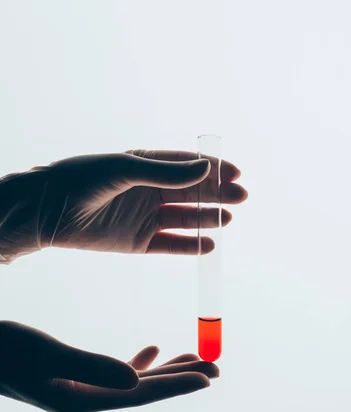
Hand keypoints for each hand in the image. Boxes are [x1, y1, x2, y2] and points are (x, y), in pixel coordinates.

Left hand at [0, 150, 246, 262]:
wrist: (48, 211)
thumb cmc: (83, 179)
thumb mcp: (126, 169)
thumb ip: (166, 172)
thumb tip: (205, 170)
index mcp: (146, 165)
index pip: (187, 166)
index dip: (212, 169)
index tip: (235, 172)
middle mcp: (149, 191)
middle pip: (191, 193)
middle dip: (217, 194)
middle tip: (241, 196)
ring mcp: (145, 217)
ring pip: (184, 219)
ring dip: (207, 219)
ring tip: (227, 219)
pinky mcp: (138, 242)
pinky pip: (170, 244)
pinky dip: (189, 245)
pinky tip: (208, 245)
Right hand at [0, 321, 217, 411]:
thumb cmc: (7, 351)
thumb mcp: (49, 356)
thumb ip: (93, 368)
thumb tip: (137, 383)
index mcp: (84, 400)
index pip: (142, 394)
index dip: (177, 385)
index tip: (209, 378)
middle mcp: (87, 401)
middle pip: (144, 390)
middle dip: (180, 378)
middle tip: (216, 367)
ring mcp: (82, 392)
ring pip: (134, 381)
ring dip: (164, 370)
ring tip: (194, 358)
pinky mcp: (75, 379)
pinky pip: (116, 373)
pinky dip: (136, 362)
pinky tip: (151, 349)